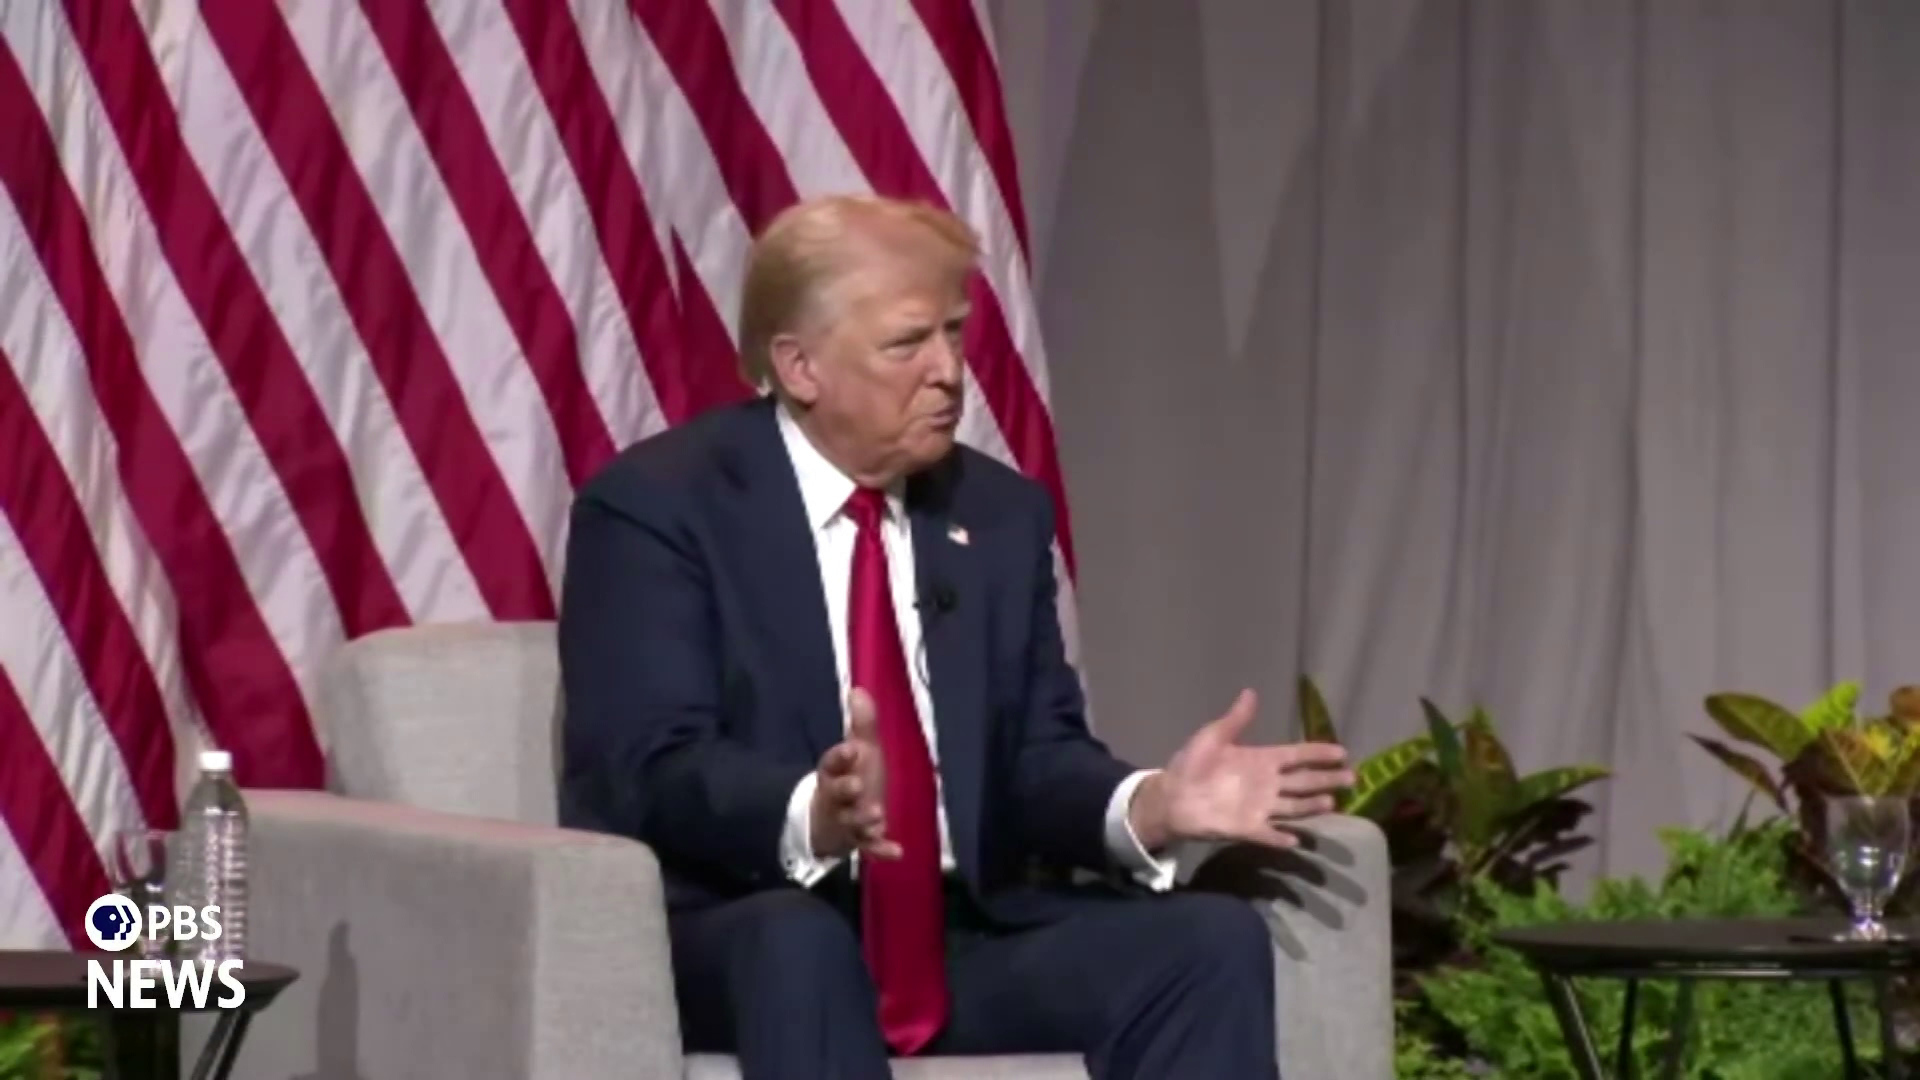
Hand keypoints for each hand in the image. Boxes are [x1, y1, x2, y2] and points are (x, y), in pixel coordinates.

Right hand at [809, 688, 901, 860]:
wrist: (830, 821)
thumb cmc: (849, 778)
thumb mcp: (859, 749)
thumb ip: (861, 724)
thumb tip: (859, 688)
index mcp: (834, 772)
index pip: (832, 762)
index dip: (840, 756)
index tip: (851, 748)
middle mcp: (838, 797)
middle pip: (839, 793)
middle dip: (847, 789)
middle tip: (857, 785)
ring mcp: (846, 820)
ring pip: (852, 821)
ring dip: (864, 819)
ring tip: (877, 817)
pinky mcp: (858, 841)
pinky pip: (870, 847)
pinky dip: (882, 850)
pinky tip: (898, 852)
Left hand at [1130, 689, 1353, 851]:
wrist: (1170, 795)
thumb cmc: (1191, 764)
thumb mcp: (1213, 737)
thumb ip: (1235, 719)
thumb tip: (1251, 692)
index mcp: (1261, 760)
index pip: (1296, 755)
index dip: (1318, 753)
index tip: (1342, 752)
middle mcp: (1267, 784)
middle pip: (1304, 781)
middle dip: (1327, 779)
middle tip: (1351, 778)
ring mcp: (1259, 807)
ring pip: (1294, 807)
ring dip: (1311, 806)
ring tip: (1332, 803)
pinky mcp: (1247, 828)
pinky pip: (1269, 834)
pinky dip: (1281, 837)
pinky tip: (1297, 839)